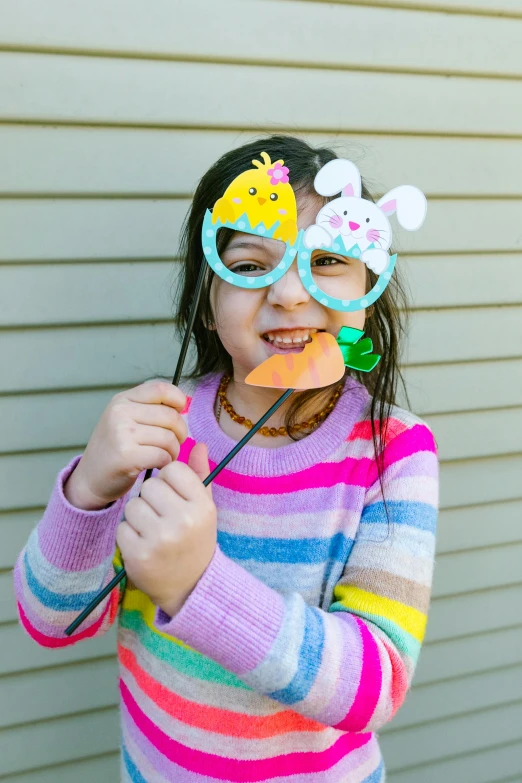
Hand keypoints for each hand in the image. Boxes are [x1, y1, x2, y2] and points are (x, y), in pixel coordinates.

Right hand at [64, 380, 188, 510]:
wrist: (89, 479)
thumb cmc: (115, 449)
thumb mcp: (125, 419)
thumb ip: (150, 408)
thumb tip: (184, 402)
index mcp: (122, 400)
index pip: (161, 389)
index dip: (178, 400)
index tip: (180, 412)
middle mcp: (120, 413)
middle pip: (170, 416)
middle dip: (180, 433)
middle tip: (173, 444)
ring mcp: (122, 434)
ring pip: (169, 438)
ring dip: (174, 451)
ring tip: (165, 456)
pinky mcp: (126, 455)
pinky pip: (162, 455)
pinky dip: (166, 463)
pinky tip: (158, 465)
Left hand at [115, 442, 216, 617]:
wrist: (190, 586)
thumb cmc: (196, 539)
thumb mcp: (205, 508)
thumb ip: (200, 475)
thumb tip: (198, 444)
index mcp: (202, 505)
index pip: (173, 469)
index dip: (169, 481)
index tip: (174, 496)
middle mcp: (183, 521)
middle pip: (150, 485)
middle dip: (152, 498)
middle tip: (162, 516)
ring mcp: (160, 539)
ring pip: (133, 505)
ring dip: (138, 516)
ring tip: (153, 531)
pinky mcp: (138, 555)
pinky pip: (122, 527)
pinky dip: (129, 535)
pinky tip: (144, 545)